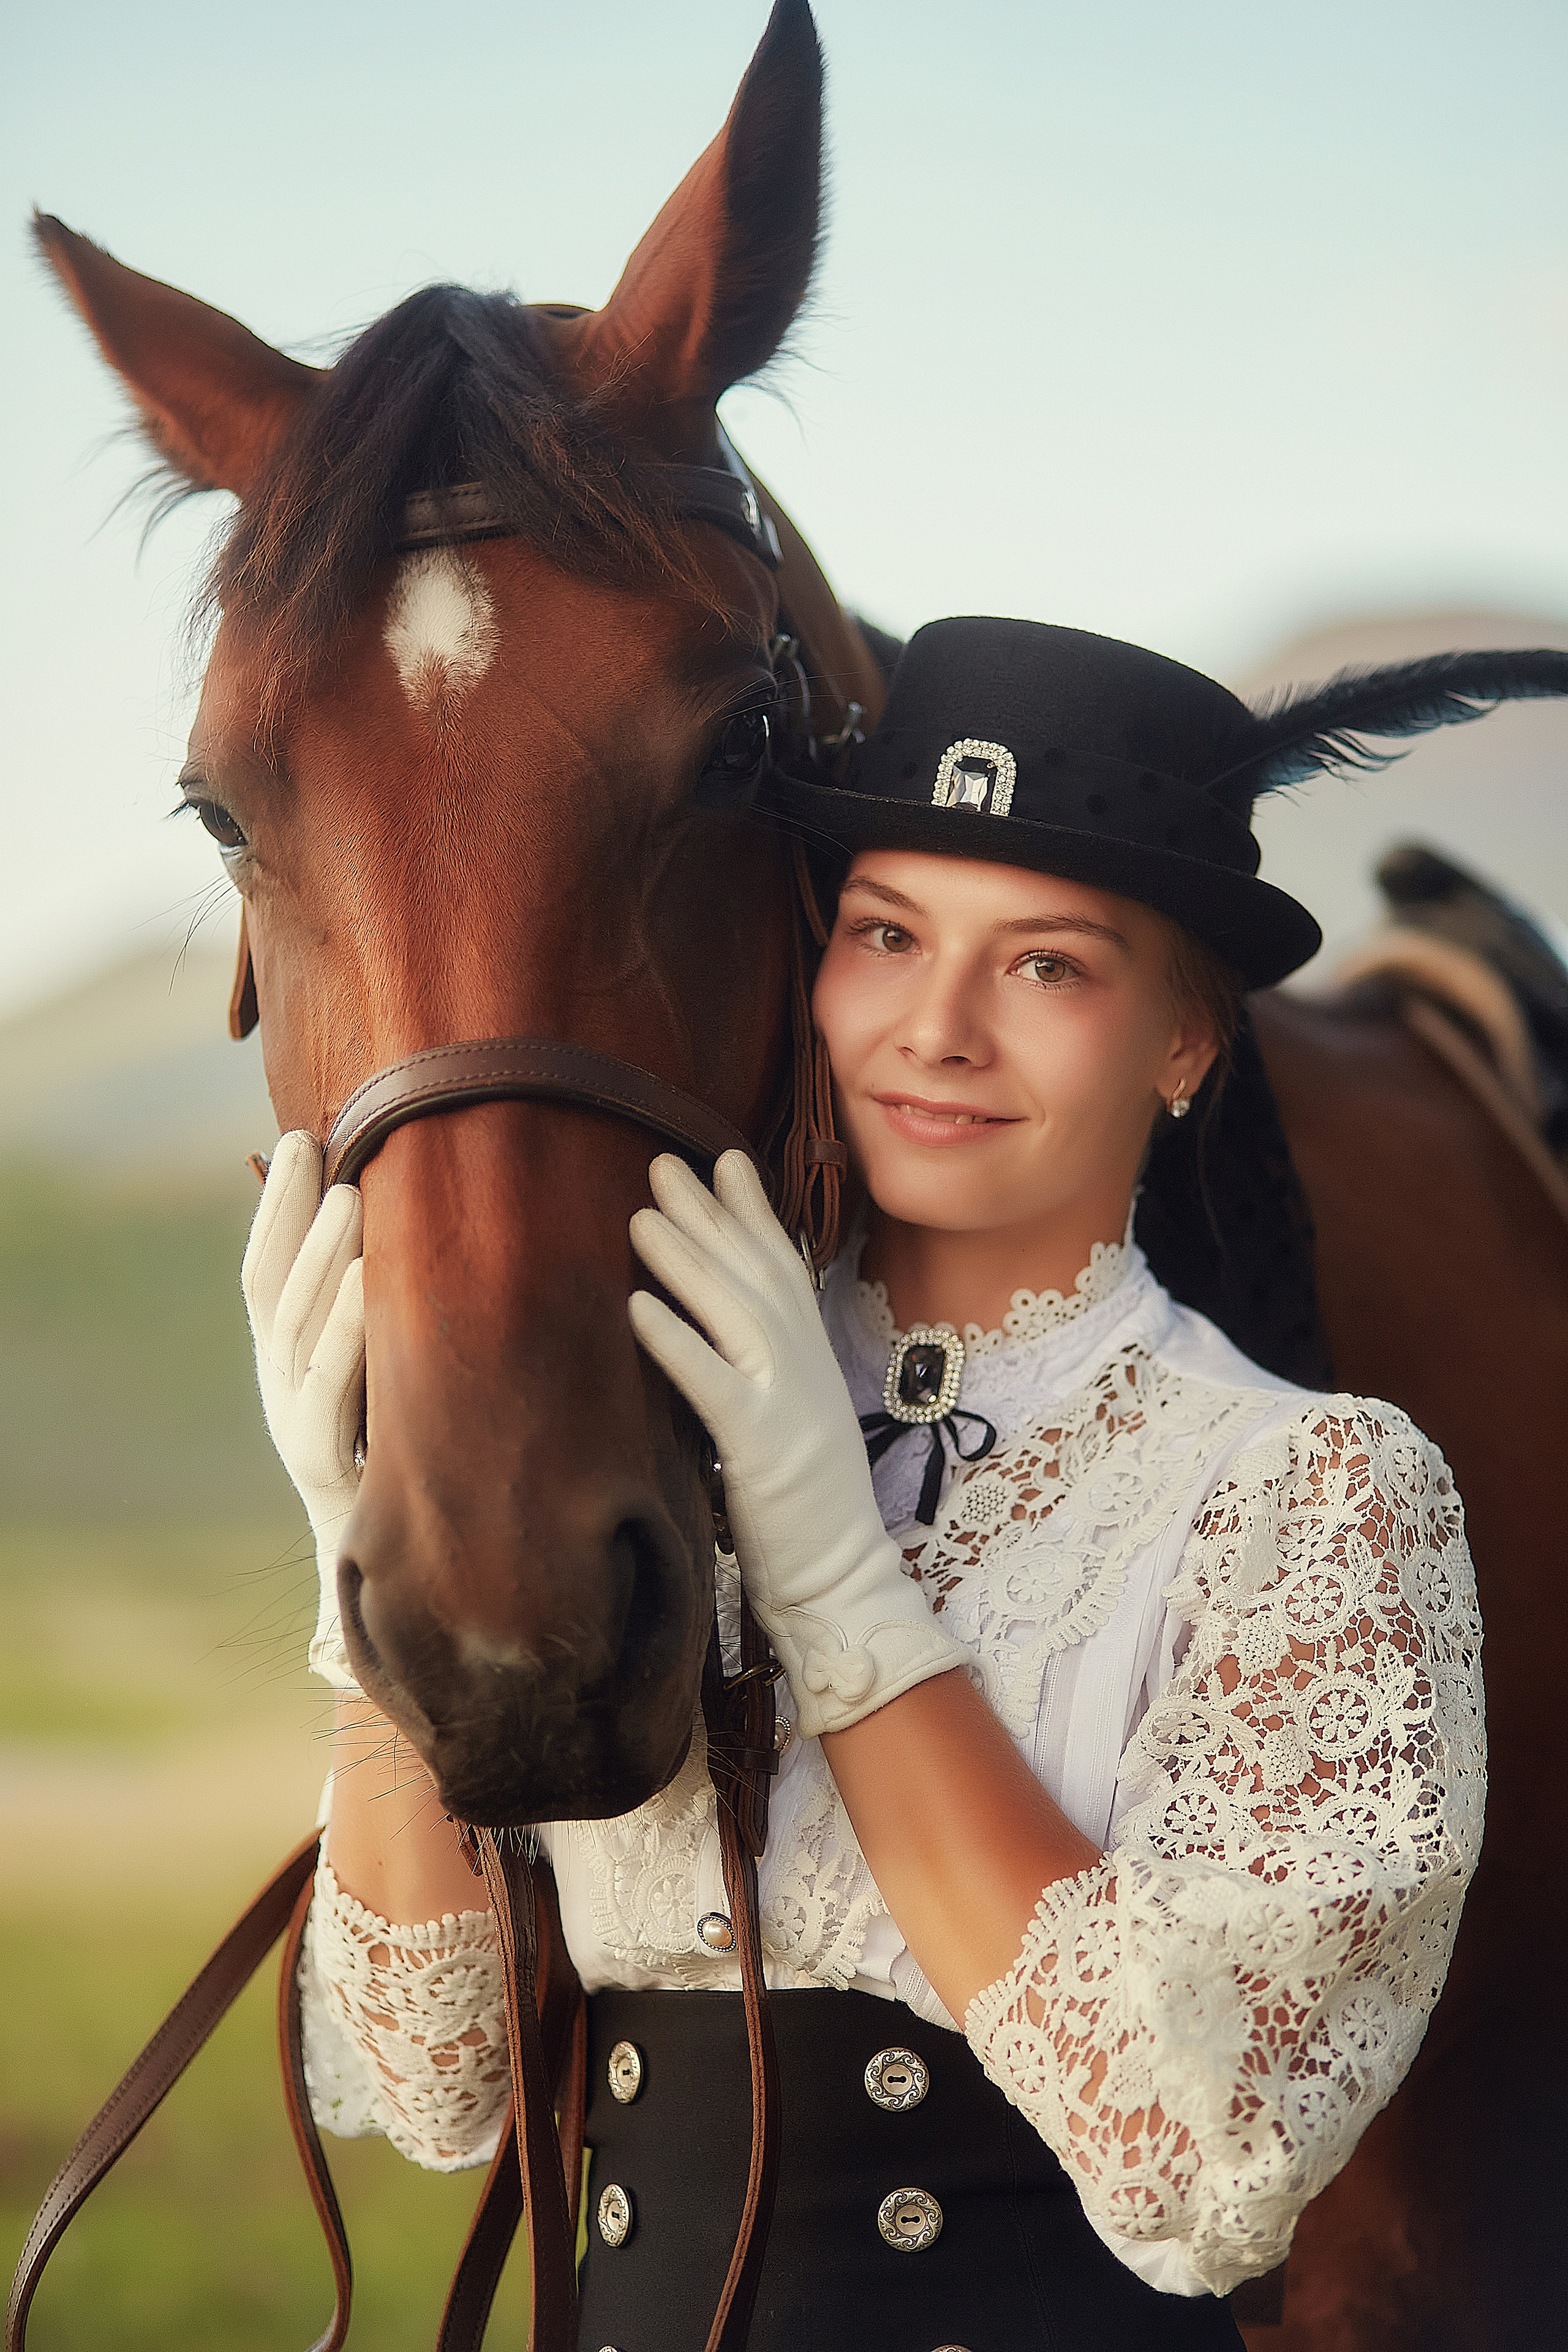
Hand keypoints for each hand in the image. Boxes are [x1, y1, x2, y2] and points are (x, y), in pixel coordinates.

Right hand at [241, 1132, 364, 1688]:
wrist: (405, 1577)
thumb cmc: (412, 1462)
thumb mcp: (393, 1378)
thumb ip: (389, 1314)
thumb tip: (420, 1221)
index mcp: (287, 1361)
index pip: (268, 1268)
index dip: (277, 1204)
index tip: (301, 1138)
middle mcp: (280, 1388)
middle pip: (276, 1286)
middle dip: (295, 1213)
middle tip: (321, 1145)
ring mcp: (298, 1429)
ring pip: (299, 1328)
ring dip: (324, 1258)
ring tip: (352, 1194)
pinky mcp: (330, 1467)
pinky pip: (334, 1389)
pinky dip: (351, 1331)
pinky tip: (377, 1282)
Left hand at [628, 1151, 968, 1737]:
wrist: (843, 1579)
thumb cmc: (810, 1512)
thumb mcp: (795, 1422)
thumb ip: (767, 1372)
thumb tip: (727, 1333)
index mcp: (812, 1359)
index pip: (781, 1266)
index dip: (752, 1208)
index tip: (723, 1158)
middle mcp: (804, 1366)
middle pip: (753, 1272)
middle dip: (708, 1213)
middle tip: (662, 1162)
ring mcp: (786, 1402)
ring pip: (733, 1310)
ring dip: (686, 1258)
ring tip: (642, 1213)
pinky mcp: (760, 1446)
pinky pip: (711, 1381)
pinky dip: (675, 1339)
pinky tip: (637, 1306)